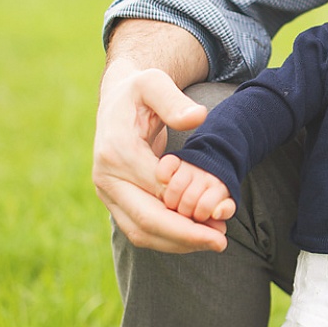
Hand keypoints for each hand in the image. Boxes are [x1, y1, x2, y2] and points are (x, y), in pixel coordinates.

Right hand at [92, 61, 228, 252]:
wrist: (117, 100)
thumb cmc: (140, 91)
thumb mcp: (155, 83)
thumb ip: (174, 101)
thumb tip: (197, 117)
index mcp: (116, 152)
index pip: (155, 192)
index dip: (187, 209)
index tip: (220, 216)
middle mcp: (106, 178)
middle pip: (145, 220)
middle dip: (185, 236)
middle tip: (221, 242)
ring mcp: (108, 193)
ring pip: (140, 232)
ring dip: (178, 242)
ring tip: (215, 241)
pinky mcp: (115, 201)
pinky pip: (140, 228)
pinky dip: (168, 238)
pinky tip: (198, 236)